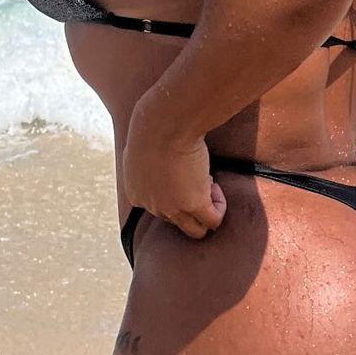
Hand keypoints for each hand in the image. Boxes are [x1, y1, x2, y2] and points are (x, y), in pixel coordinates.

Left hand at [122, 103, 227, 241]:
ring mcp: (172, 209)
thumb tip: (163, 159)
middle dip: (190, 201)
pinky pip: (213, 220)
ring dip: (205, 210)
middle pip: (177, 221)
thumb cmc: (152, 126)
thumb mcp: (140, 147)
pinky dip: (219, 206)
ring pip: (196, 230)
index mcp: (136, 194)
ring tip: (208, 183)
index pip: (158, 208)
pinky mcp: (193, 204)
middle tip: (196, 175)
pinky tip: (215, 183)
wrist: (164, 124)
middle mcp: (152, 206)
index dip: (175, 191)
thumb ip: (147, 161)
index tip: (181, 169)